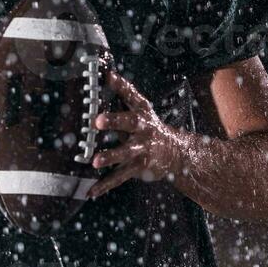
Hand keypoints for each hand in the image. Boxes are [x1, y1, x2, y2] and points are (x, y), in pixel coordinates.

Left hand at [86, 69, 180, 198]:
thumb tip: (106, 74)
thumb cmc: (149, 128)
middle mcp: (143, 129)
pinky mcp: (140, 167)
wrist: (177, 153)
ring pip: (126, 152)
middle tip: (97, 121)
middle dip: (114, 121)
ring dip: (110, 157)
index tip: (107, 76)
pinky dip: (105, 185)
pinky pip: (120, 177)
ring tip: (95, 162)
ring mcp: (143, 149)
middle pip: (129, 122)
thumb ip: (124, 95)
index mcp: (142, 112)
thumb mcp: (141, 110)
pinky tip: (91, 191)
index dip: (120, 85)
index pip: (131, 95)